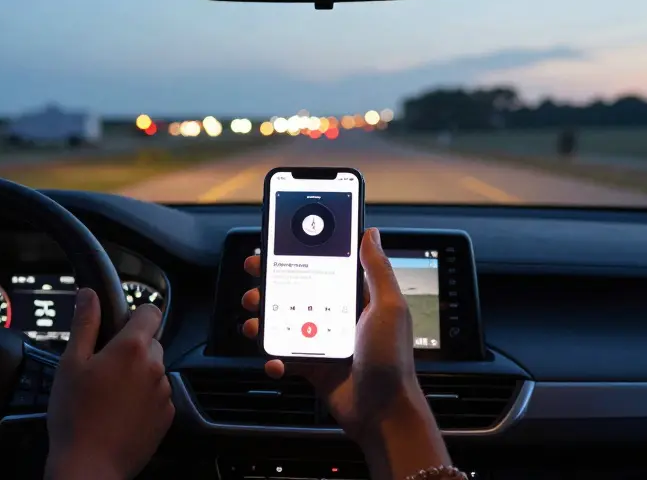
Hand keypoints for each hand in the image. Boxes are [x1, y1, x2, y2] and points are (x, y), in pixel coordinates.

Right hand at [47, 288, 173, 479]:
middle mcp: (155, 367)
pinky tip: (119, 412)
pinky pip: (157, 395)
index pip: (150, 311)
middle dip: (131, 349)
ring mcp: (164, 393)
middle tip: (103, 368)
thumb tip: (89, 295)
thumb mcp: (71, 364)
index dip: (134, 316)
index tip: (118, 328)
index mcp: (132, 348)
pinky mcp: (166, 416)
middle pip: (151, 342)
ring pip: (154, 370)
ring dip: (138, 374)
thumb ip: (85, 324)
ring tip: (109, 395)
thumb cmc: (75, 417)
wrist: (89, 467)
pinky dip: (143, 398)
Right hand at [242, 228, 450, 479]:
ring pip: (285, 321)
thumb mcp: (389, 307)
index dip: (302, 253)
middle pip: (299, 290)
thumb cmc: (392, 360)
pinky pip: (285, 355)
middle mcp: (338, 316)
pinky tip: (275, 360)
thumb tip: (371, 233)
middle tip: (255, 274)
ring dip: (265, 318)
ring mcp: (323, 341)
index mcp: (358, 298)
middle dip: (273, 281)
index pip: (326, 266)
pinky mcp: (313, 366)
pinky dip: (275, 357)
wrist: (382, 413)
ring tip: (255, 319)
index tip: (279, 243)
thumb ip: (378, 269)